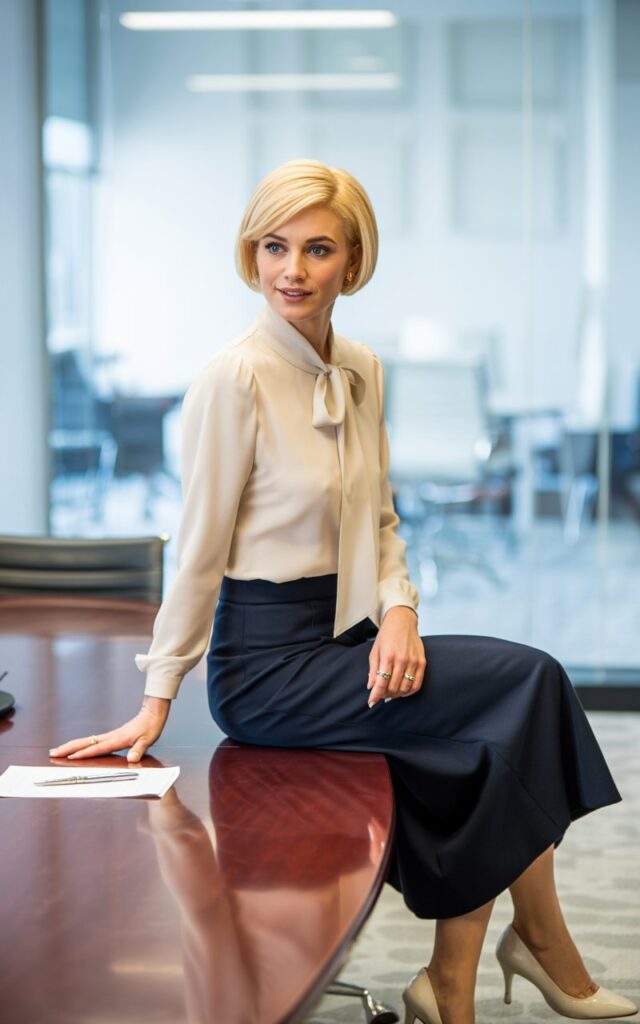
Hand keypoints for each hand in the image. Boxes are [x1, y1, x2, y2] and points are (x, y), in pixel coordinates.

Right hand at [48, 696, 171, 762]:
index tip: (70, 757)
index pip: (97, 748)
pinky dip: (80, 744)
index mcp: (117, 739)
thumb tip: (132, 759)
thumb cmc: (151, 727)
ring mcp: (109, 736)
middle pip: (85, 742)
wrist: (152, 713)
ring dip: (71, 745)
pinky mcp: (111, 736)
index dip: (84, 753)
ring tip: (57, 751)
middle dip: (68, 748)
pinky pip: (91, 741)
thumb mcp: (148, 740)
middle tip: (53, 753)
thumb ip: (139, 750)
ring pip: (86, 741)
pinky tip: (75, 748)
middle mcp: (110, 737)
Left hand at [366, 606, 425, 707]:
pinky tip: (402, 691)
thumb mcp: (375, 650)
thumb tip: (371, 687)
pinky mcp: (422, 662)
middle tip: (380, 695)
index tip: (371, 702)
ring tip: (390, 693)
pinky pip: (417, 684)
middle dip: (385, 695)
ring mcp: (414, 661)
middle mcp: (402, 659)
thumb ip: (373, 670)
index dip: (376, 695)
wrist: (402, 621)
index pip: (381, 682)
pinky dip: (409, 692)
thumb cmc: (386, 635)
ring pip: (405, 688)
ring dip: (396, 695)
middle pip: (393, 687)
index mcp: (388, 656)